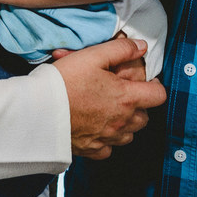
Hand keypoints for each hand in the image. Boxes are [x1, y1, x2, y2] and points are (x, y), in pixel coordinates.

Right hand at [53, 38, 166, 159]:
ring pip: (129, 135)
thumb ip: (121, 49)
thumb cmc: (65, 81)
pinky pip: (109, 148)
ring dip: (125, 123)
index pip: (159, 96)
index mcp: (126, 98)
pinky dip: (107, 139)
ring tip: (109, 110)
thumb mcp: (93, 55)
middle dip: (139, 106)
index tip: (144, 82)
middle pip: (144, 118)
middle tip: (122, 94)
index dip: (154, 86)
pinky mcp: (92, 150)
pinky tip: (96, 127)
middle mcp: (121, 121)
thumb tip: (142, 47)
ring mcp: (107, 138)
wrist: (38, 110)